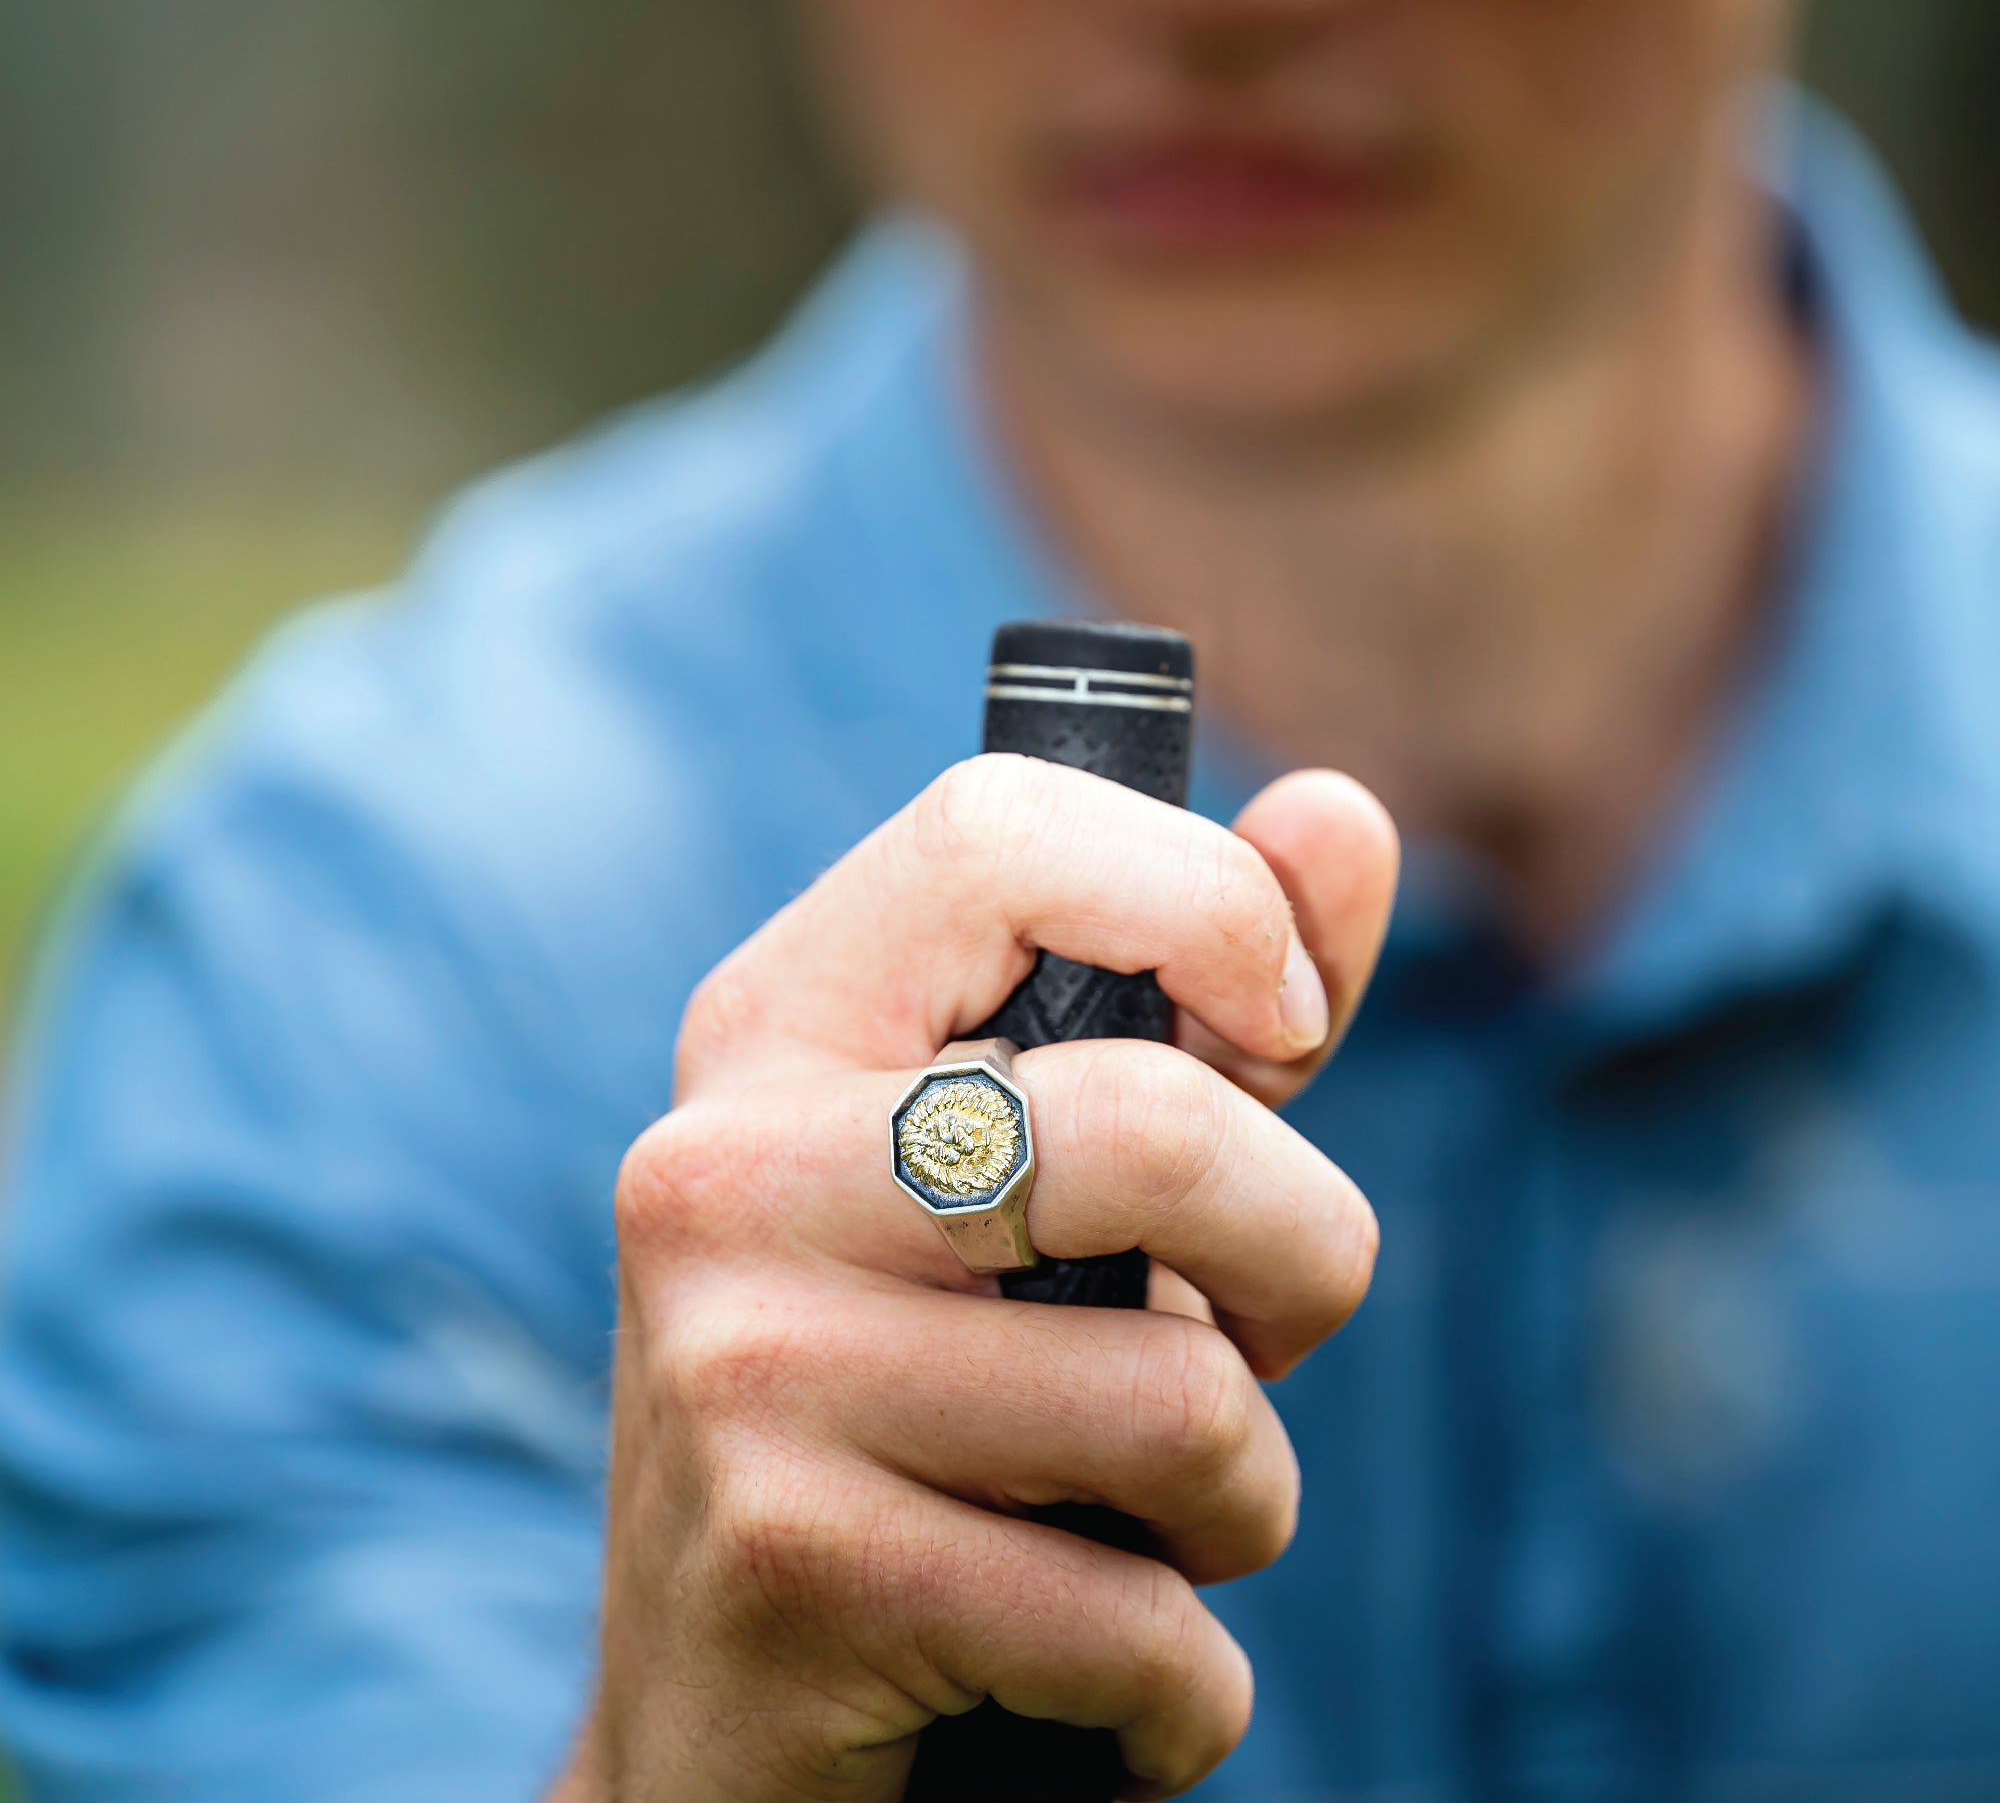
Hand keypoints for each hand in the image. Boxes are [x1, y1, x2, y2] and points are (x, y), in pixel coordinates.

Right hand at [557, 755, 1397, 1802]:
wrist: (717, 1703)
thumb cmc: (928, 1386)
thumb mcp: (1044, 1165)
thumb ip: (1199, 987)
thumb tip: (1343, 816)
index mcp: (780, 1023)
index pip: (998, 831)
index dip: (1203, 899)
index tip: (1279, 1027)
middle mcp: (724, 1166)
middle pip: (1153, 1128)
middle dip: (1305, 1254)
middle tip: (1265, 1330)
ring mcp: (739, 1364)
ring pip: (1184, 1398)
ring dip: (1240, 1498)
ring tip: (1141, 1518)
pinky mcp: (790, 1568)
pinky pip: (1140, 1624)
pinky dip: (1185, 1682)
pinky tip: (1096, 1674)